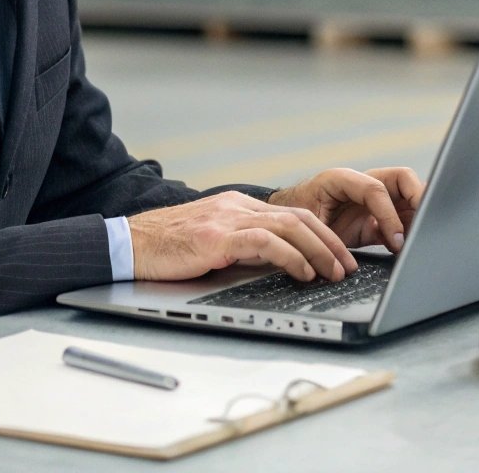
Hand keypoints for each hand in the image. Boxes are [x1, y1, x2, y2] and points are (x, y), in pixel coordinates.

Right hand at [127, 191, 356, 282]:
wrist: (130, 244)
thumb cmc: (168, 249)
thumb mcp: (213, 242)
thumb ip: (242, 246)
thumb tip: (278, 265)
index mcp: (237, 206)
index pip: (292, 214)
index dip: (322, 234)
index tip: (339, 256)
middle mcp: (237, 206)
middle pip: (299, 217)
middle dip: (330, 242)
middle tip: (348, 266)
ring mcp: (227, 219)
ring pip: (289, 226)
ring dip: (319, 251)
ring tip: (334, 272)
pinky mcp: (217, 237)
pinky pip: (265, 242)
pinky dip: (291, 257)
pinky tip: (303, 272)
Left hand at [266, 167, 425, 252]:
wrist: (285, 227)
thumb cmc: (291, 220)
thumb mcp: (305, 224)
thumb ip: (327, 234)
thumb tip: (349, 254)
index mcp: (341, 180)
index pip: (376, 189)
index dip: (389, 214)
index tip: (396, 240)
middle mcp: (361, 185)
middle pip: (403, 180)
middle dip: (419, 200)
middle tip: (426, 226)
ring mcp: (370, 202)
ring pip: (407, 199)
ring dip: (418, 217)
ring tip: (419, 240)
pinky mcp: (374, 220)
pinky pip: (400, 222)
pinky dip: (408, 233)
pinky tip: (406, 249)